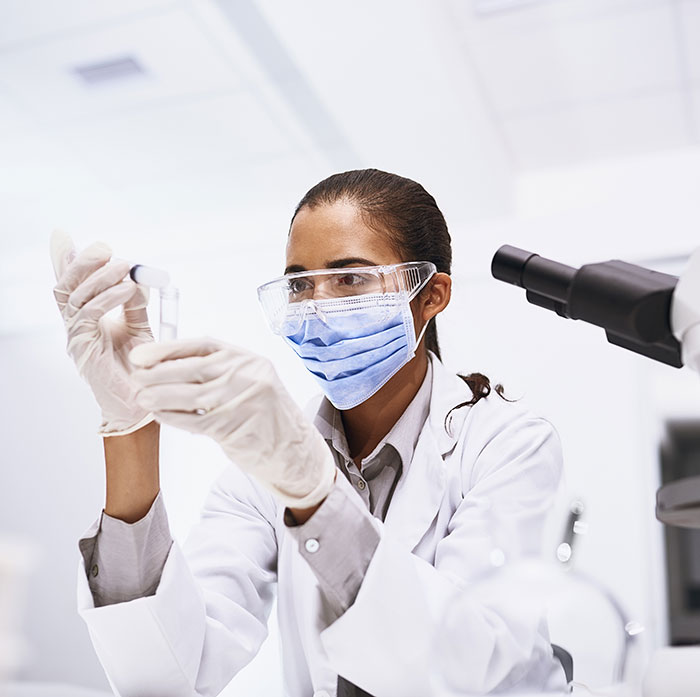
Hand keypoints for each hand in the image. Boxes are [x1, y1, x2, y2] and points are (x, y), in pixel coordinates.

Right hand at [50, 230, 154, 434]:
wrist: (141, 402)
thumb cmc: (139, 367)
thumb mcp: (140, 327)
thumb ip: (135, 303)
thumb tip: (137, 277)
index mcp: (87, 318)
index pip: (71, 284)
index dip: (64, 260)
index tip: (62, 236)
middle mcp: (76, 325)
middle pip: (66, 286)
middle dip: (82, 262)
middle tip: (105, 249)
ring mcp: (76, 337)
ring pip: (75, 296)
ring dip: (101, 277)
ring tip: (126, 267)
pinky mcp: (82, 348)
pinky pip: (88, 314)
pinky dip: (108, 298)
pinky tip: (127, 289)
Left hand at [129, 339, 335, 507]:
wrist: (292, 450)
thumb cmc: (265, 415)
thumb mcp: (249, 382)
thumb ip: (218, 372)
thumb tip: (168, 366)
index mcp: (248, 359)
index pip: (203, 346)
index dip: (169, 348)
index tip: (142, 355)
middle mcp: (248, 375)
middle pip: (193, 369)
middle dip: (159, 372)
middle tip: (135, 376)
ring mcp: (242, 400)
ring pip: (190, 395)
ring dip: (160, 396)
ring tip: (141, 398)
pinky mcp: (234, 426)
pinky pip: (194, 420)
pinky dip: (172, 417)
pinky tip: (160, 415)